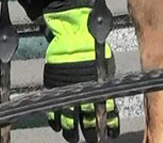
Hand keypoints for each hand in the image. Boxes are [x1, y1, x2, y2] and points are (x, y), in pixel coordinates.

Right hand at [43, 6, 119, 140]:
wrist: (72, 31)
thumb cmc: (91, 45)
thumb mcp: (104, 62)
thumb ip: (104, 81)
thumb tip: (108, 95)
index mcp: (99, 85)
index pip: (106, 112)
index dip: (108, 124)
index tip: (109, 134)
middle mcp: (84, 90)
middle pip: (87, 119)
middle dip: (90, 132)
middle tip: (92, 140)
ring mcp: (68, 89)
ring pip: (70, 119)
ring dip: (72, 131)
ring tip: (74, 139)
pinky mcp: (54, 86)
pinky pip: (54, 110)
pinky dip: (56, 121)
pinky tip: (59, 128)